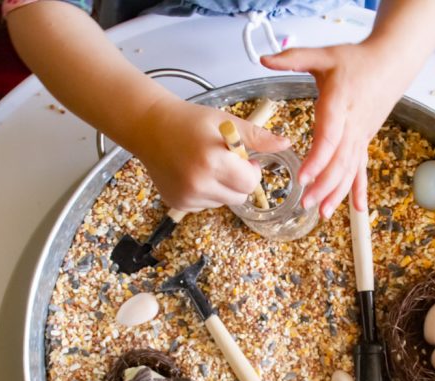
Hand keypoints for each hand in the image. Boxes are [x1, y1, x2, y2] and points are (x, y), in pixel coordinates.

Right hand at [133, 97, 289, 212]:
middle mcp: (198, 184)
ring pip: (223, 202)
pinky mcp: (178, 203)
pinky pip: (205, 204)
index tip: (244, 159)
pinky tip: (193, 173)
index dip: (251, 171)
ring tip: (206, 165)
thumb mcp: (226, 123)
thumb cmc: (188, 121)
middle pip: (239, 197)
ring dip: (222, 187)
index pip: (249, 183)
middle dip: (239, 181)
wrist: (149, 127)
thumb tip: (285, 144)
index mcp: (213, 161)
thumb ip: (257, 137)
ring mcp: (186, 197)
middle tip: (226, 161)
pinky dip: (206, 192)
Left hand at [262, 42, 407, 215]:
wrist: (391, 63)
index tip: (303, 178)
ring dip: (338, 193)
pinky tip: (358, 209)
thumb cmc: (357, 60)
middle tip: (306, 203)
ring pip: (351, 169)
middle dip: (324, 185)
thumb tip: (263, 58)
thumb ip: (293, 57)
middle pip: (340, 161)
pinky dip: (359, 189)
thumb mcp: (323, 54)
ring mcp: (361, 135)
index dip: (317, 160)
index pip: (329, 138)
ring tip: (324, 213)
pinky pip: (361, 168)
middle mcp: (352, 125)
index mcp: (340, 105)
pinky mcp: (364, 140)